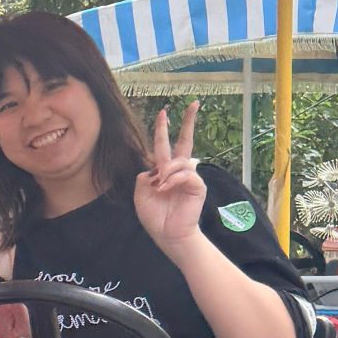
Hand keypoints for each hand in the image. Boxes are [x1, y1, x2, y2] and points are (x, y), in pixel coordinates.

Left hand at [134, 103, 205, 251]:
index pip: (164, 145)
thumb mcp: (140, 195)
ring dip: (166, 172)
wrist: (167, 234)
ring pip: (179, 161)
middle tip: (194, 103)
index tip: (164, 112)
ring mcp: (189, 177)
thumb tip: (154, 169)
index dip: (163, 129)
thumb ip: (143, 178)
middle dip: (188, 121)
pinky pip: (185, 174)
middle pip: (185, 141)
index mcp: (163, 171)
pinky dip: (173, 180)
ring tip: (159, 187)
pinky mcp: (197, 186)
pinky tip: (165, 189)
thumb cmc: (154, 217)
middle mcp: (178, 170)